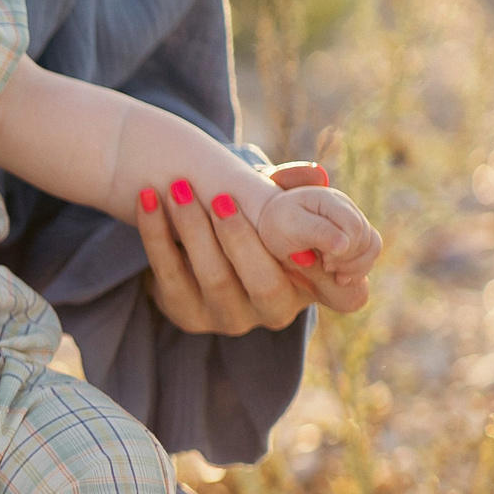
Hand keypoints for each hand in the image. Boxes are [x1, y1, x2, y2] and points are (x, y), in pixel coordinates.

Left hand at [136, 161, 368, 335]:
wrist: (199, 235)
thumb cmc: (254, 216)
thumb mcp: (278, 202)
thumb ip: (297, 189)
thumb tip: (314, 175)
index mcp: (313, 287)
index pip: (346, 297)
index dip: (335, 276)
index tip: (311, 245)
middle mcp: (276, 311)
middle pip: (266, 285)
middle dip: (242, 239)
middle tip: (220, 197)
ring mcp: (230, 318)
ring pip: (214, 278)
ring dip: (194, 229)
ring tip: (177, 189)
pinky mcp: (186, 314)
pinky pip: (168, 274)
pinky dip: (156, 233)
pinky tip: (147, 200)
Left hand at [254, 186, 381, 309]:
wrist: (272, 228)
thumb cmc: (277, 228)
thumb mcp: (289, 229)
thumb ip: (316, 233)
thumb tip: (344, 245)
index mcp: (327, 199)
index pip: (353, 227)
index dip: (343, 250)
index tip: (323, 262)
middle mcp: (345, 206)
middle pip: (367, 238)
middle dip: (348, 259)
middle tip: (325, 267)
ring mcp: (353, 219)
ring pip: (372, 246)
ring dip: (355, 266)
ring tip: (330, 270)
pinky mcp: (355, 235)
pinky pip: (370, 253)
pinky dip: (358, 268)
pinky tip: (339, 276)